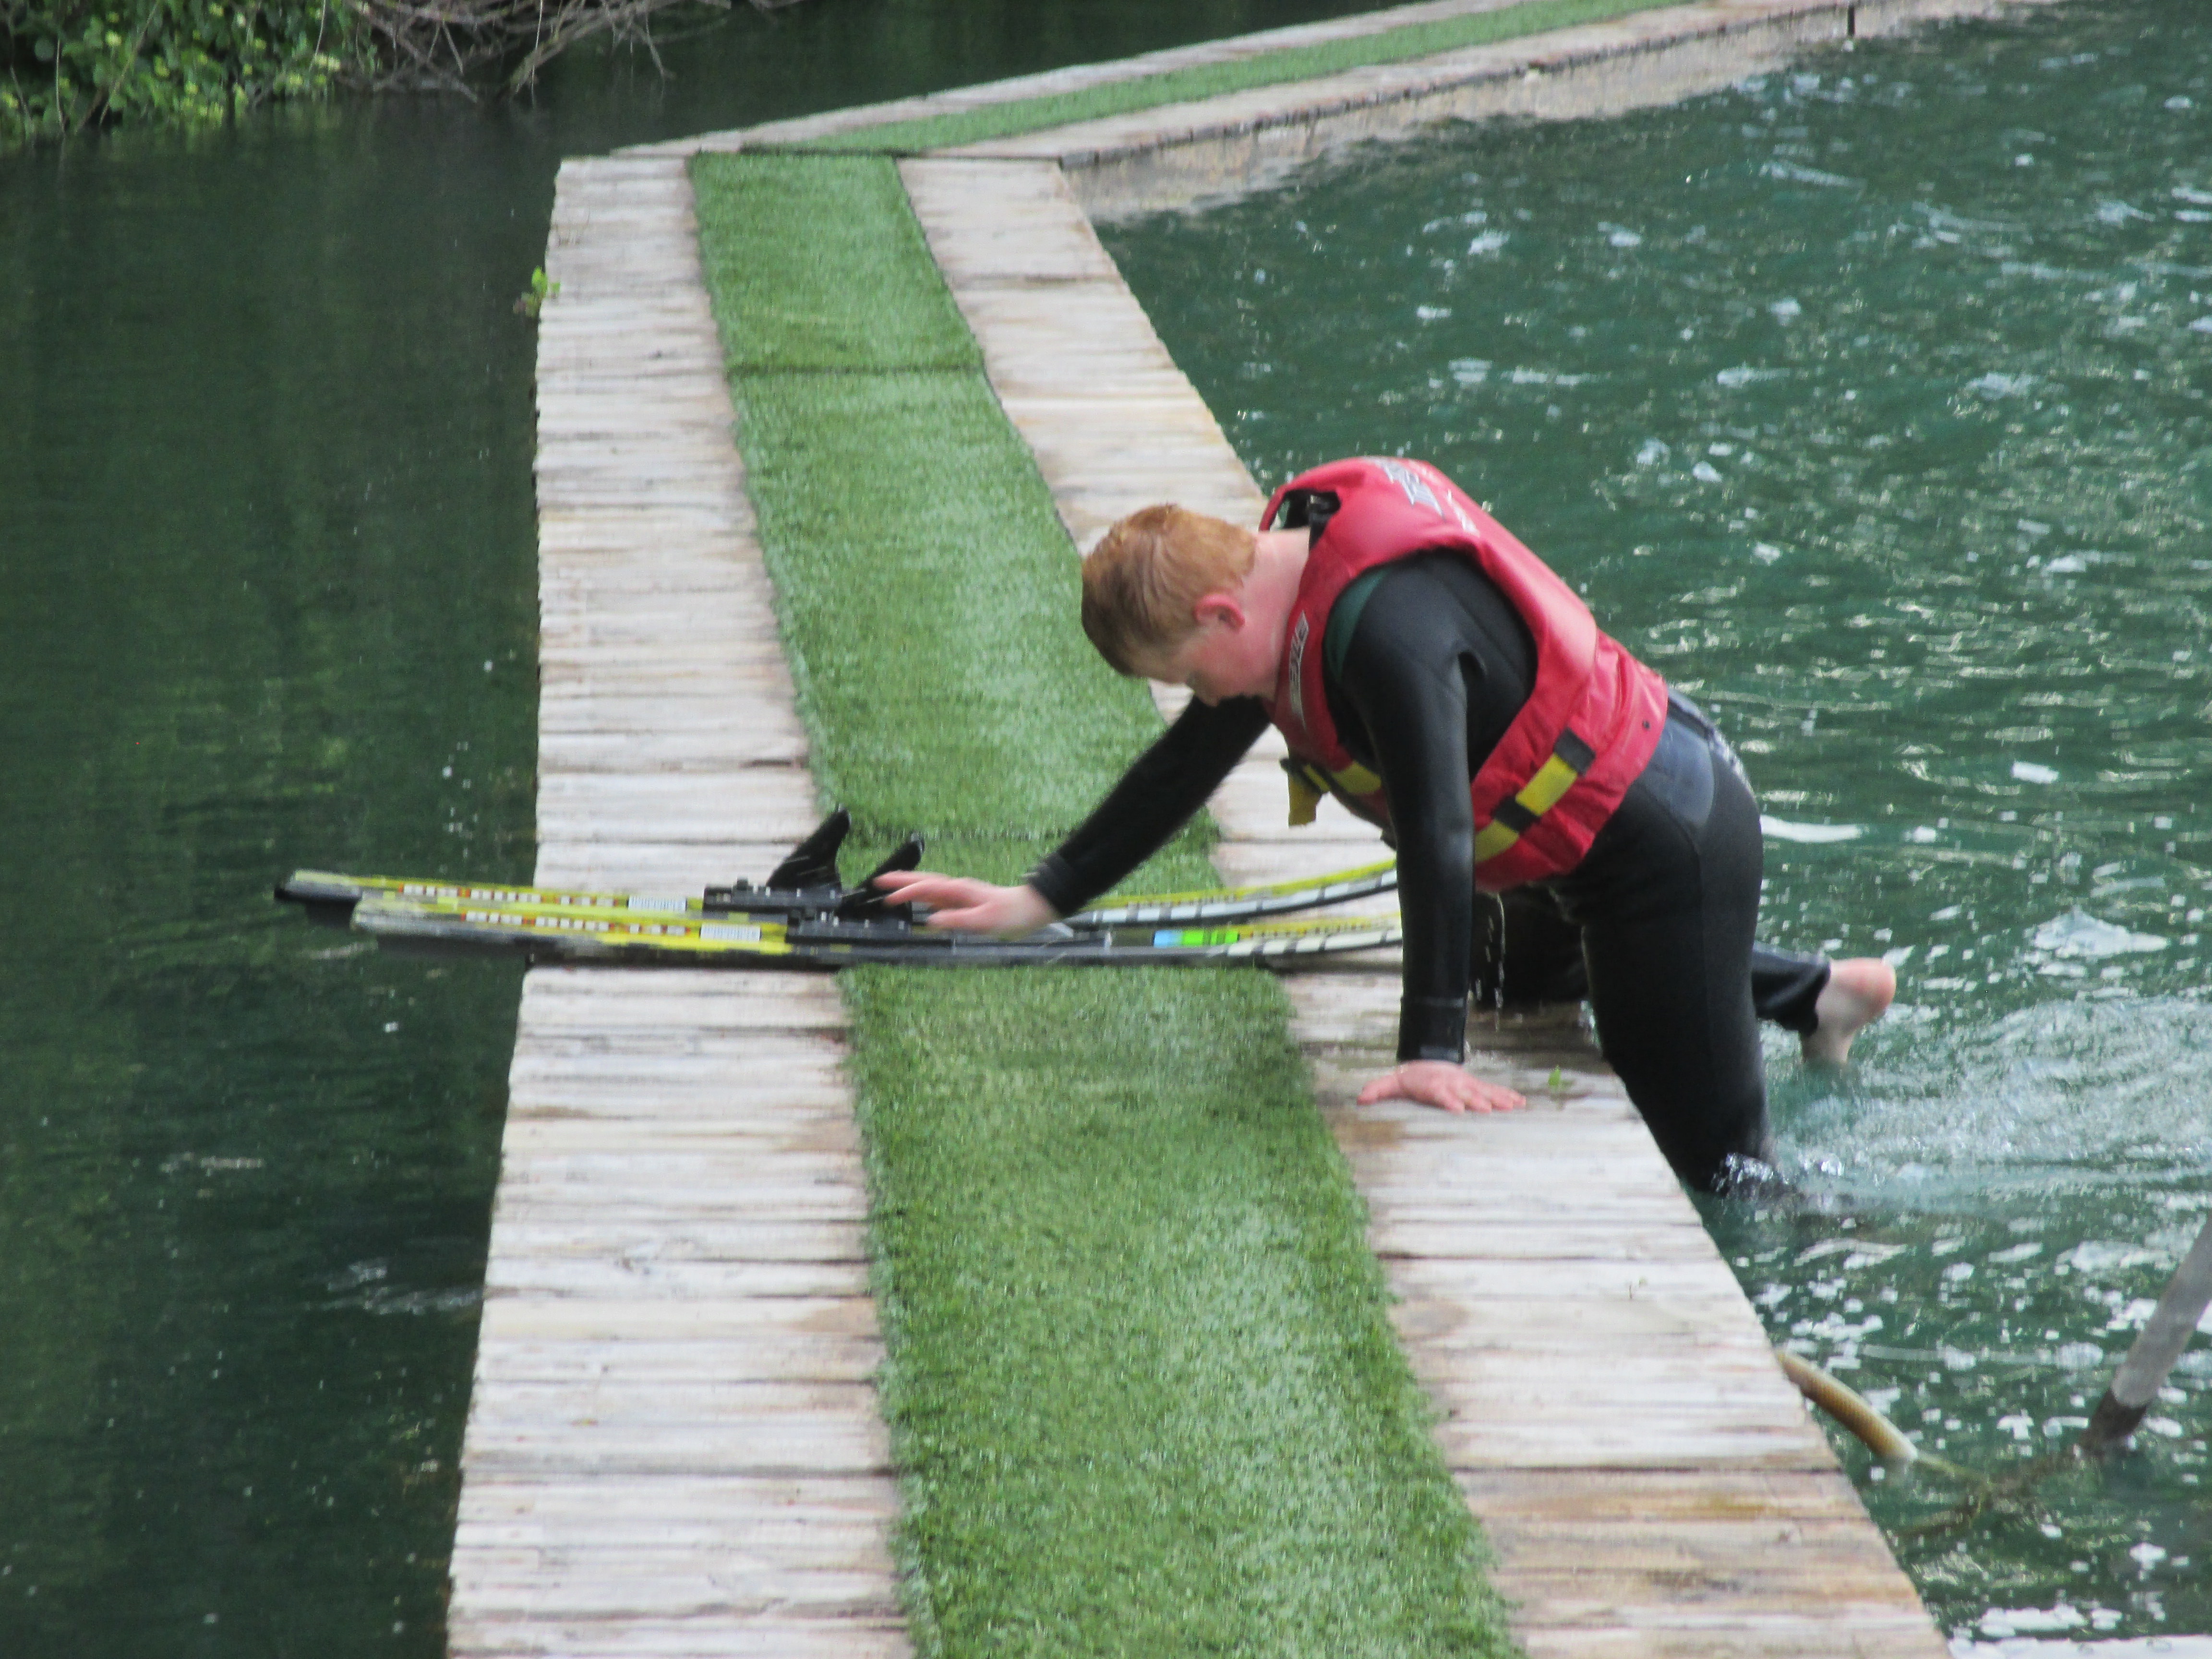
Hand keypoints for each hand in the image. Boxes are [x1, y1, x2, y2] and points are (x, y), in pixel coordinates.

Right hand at [873, 870, 1057, 935]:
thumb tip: (931, 921)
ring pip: (930, 888)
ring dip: (911, 887)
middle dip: (901, 880)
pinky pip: (939, 898)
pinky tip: (922, 905)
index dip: (906, 891)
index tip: (888, 896)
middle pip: (923, 881)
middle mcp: (957, 890)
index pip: (926, 888)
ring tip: (892, 890)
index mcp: (959, 891)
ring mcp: (961, 895)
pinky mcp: (965, 903)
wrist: (1031, 909)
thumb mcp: (984, 921)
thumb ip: (957, 920)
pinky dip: (925, 898)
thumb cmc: (1011, 914)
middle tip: (879, 880)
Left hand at [1356, 1060, 1525, 1113]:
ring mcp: (1466, 1084)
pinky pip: (1494, 1090)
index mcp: (1432, 1085)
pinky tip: (1521, 1103)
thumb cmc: (1409, 1080)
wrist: (1426, 1064)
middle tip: (1489, 1111)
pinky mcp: (1476, 1085)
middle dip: (1477, 1101)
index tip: (1458, 1110)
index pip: (1440, 1093)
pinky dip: (1507, 1096)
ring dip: (1498, 1099)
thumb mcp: (1391, 1085)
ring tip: (1513, 1107)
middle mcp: (1452, 1083)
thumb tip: (1360, 1099)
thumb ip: (1377, 1091)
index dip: (1448, 1101)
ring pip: (1484, 1090)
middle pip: (1465, 1093)